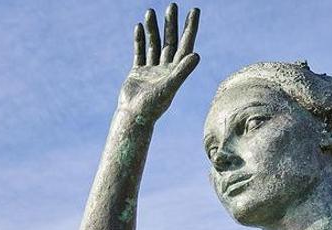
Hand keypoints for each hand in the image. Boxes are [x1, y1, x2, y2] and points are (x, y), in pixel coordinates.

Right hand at [118, 4, 199, 120]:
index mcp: (176, 71)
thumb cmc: (153, 106)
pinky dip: (139, 40)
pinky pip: (139, 52)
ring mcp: (152, 70)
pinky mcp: (138, 72)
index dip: (190, 27)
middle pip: (170, 41)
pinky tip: (139, 26)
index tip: (194, 10)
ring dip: (153, 28)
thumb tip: (197, 55)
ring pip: (154, 44)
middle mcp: (166, 69)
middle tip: (172, 5)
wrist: (134, 117)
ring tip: (150, 10)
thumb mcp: (170, 87)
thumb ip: (182, 71)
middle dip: (171, 24)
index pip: (186, 44)